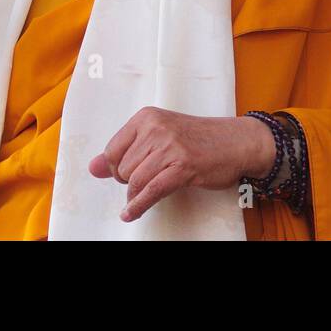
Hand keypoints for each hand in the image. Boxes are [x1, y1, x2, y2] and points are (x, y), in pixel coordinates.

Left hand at [89, 107, 274, 222]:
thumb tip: (93, 168)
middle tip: (146, 180)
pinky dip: (138, 206)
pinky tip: (131, 214)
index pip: (112, 149)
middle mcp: (156, 128)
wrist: (236, 141)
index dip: (116, 168)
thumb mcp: (160, 136)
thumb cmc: (198, 139)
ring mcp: (170, 146)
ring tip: (143, 197)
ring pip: (136, 181)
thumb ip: (126, 151)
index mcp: (147, 117)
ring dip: (136, 195)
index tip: (126, 174)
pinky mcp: (183, 166)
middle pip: (123, 168)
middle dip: (129, 182)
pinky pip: (152, 191)